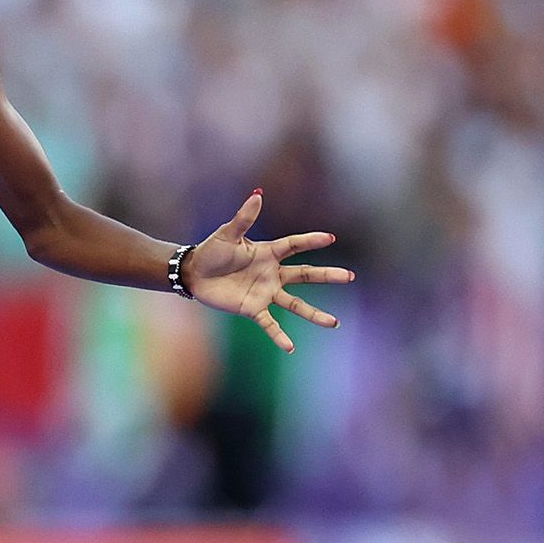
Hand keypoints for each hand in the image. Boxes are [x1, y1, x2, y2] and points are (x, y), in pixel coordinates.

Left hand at [182, 192, 353, 352]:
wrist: (193, 274)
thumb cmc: (211, 251)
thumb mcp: (227, 234)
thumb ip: (244, 218)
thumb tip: (257, 194)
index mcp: (268, 253)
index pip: (294, 245)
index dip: (311, 241)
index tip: (330, 237)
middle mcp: (272, 274)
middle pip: (305, 275)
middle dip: (327, 276)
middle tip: (350, 277)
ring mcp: (265, 293)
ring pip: (295, 305)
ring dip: (314, 314)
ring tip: (334, 323)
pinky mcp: (252, 309)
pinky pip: (269, 324)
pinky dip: (280, 336)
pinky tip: (291, 347)